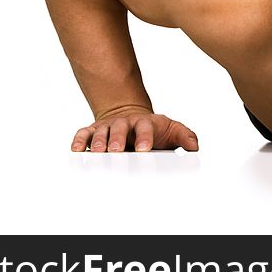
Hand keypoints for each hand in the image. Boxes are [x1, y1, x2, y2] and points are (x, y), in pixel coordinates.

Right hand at [71, 110, 198, 151]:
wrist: (133, 118)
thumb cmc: (153, 129)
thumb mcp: (172, 130)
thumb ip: (185, 136)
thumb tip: (194, 147)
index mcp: (145, 123)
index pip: (145, 128)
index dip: (145, 137)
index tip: (144, 149)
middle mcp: (125, 123)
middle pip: (120, 128)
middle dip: (118, 139)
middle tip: (117, 151)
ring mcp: (108, 126)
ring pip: (100, 131)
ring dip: (98, 141)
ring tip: (97, 153)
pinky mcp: (93, 131)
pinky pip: (83, 133)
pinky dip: (79, 140)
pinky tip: (76, 150)